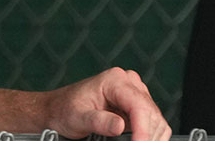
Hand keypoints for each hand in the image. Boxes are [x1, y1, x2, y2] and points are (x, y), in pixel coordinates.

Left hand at [45, 67, 169, 140]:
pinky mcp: (137, 107)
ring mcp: (135, 95)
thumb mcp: (77, 117)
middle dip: (147, 136)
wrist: (58, 110)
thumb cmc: (64, 109)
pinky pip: (153, 124)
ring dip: (150, 138)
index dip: (142, 130)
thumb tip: (119, 126)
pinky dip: (148, 137)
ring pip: (156, 121)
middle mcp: (129, 83)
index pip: (139, 107)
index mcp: (114, 80)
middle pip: (152, 115)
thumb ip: (98, 121)